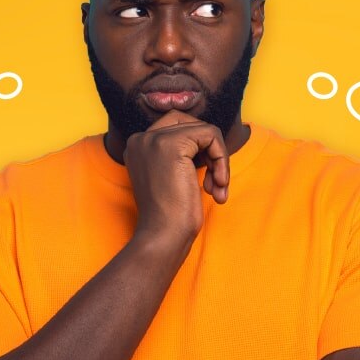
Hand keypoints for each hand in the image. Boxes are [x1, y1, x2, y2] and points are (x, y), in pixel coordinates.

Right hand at [123, 109, 229, 249]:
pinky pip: (211, 135)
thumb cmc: (171, 215)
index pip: (177, 127)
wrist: (164, 235)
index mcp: (137, 146)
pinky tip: (219, 184)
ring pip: (204, 130)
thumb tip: (210, 135)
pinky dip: (222, 159)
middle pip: (190, 123)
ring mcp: (154, 138)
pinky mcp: (172, 144)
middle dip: (210, 150)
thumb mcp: (172, 176)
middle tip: (216, 180)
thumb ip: (182, 154)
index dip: (199, 150)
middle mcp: (141, 138)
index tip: (206, 179)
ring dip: (220, 159)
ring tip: (218, 187)